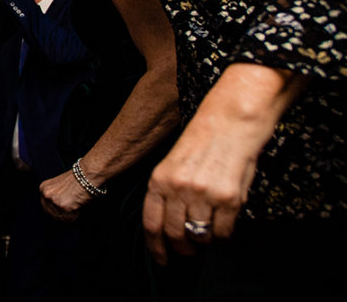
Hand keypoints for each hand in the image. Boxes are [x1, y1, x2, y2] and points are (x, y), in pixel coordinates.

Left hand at [40, 169, 90, 221]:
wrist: (86, 174)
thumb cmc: (77, 179)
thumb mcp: (59, 186)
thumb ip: (55, 196)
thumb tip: (56, 209)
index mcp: (43, 188)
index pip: (45, 206)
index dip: (56, 210)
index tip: (63, 210)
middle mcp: (46, 194)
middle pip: (51, 214)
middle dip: (61, 214)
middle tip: (71, 210)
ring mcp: (54, 201)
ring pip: (60, 218)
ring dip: (69, 215)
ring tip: (75, 205)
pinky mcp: (63, 206)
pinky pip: (69, 219)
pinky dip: (75, 215)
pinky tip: (78, 206)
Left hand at [142, 115, 255, 264]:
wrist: (229, 122)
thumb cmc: (202, 142)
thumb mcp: (172, 164)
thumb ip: (167, 192)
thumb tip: (170, 224)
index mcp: (159, 180)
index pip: (152, 224)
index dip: (156, 247)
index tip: (160, 258)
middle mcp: (179, 189)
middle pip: (174, 234)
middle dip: (182, 248)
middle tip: (188, 251)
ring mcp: (204, 194)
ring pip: (200, 235)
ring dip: (204, 241)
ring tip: (207, 236)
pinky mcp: (228, 198)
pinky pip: (224, 231)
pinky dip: (223, 236)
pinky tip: (224, 228)